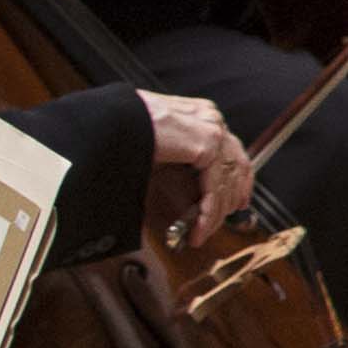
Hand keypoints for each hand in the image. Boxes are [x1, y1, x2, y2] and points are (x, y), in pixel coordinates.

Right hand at [137, 93, 258, 244]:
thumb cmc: (122, 130)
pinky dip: (208, 213)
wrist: (109, 119)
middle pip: (236, 165)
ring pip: (226, 181)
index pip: (232, 151)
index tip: (237, 202)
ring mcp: (211, 129)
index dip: (238, 180)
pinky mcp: (205, 144)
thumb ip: (178, 159)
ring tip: (201, 233)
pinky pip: (214, 188)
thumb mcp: (157, 146)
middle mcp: (210, 118)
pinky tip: (199, 229)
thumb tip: (186, 187)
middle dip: (231, 199)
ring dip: (215, 214)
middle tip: (219, 222)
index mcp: (199, 114)